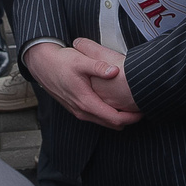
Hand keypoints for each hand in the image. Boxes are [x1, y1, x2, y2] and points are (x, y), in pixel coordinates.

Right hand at [22, 40, 139, 127]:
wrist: (42, 64)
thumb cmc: (61, 61)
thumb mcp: (81, 60)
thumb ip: (98, 66)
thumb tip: (114, 71)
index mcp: (86, 102)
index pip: (114, 119)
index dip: (131, 117)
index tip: (143, 111)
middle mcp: (82, 111)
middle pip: (111, 124)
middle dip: (128, 119)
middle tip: (142, 109)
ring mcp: (78, 111)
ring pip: (104, 122)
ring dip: (118, 118)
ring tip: (132, 107)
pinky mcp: (76, 108)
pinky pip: (96, 117)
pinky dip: (108, 115)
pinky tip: (115, 104)